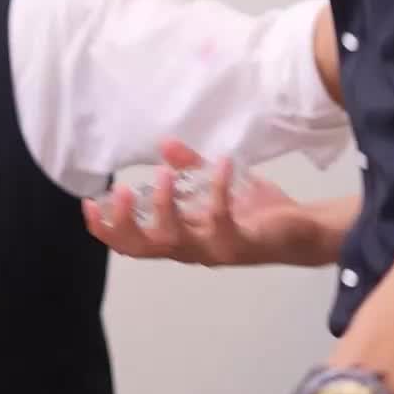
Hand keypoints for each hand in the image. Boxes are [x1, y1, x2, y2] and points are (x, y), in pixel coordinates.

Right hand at [84, 141, 330, 267]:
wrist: (304, 230)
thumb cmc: (255, 212)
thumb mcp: (214, 184)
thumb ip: (189, 167)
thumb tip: (163, 144)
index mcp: (179, 237)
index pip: (133, 243)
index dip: (107, 228)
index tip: (89, 204)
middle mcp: (192, 249)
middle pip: (144, 248)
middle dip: (124, 224)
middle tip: (118, 192)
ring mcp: (215, 249)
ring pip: (176, 240)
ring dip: (164, 208)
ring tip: (162, 174)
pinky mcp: (242, 243)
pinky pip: (222, 221)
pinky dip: (218, 190)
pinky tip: (222, 163)